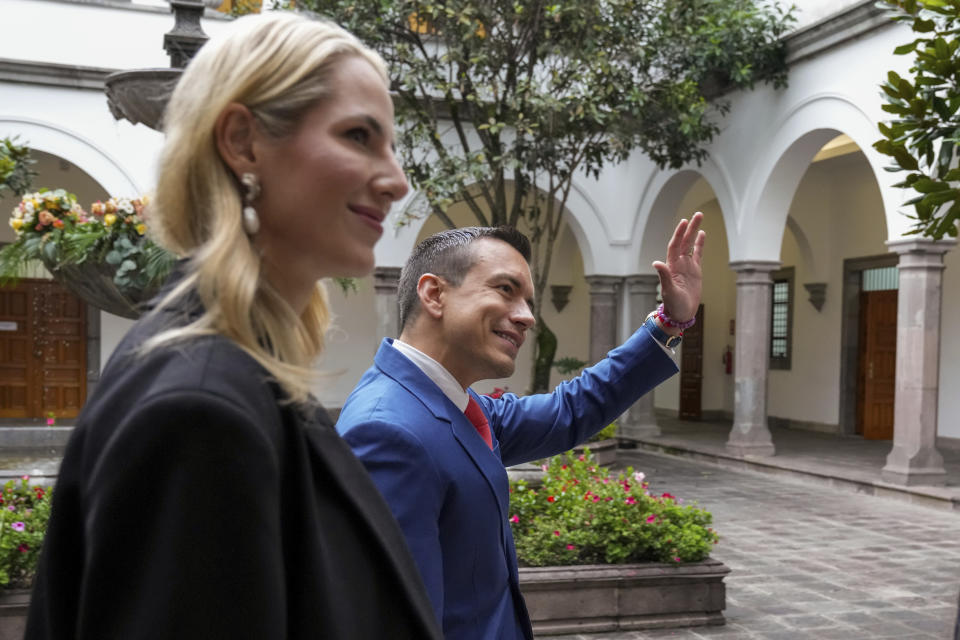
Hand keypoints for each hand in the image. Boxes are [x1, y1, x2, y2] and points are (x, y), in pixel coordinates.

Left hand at [652, 212, 704, 329]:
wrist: (681, 314)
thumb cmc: (673, 305)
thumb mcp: (669, 290)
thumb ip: (664, 276)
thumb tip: (656, 262)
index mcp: (671, 267)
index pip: (675, 246)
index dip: (679, 234)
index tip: (683, 222)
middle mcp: (678, 263)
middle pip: (684, 241)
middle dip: (689, 228)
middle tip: (697, 214)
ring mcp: (687, 266)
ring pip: (691, 245)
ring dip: (694, 232)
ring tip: (699, 218)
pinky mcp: (695, 271)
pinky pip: (697, 254)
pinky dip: (699, 244)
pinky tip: (702, 234)